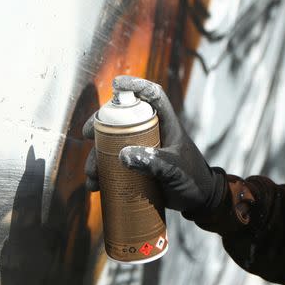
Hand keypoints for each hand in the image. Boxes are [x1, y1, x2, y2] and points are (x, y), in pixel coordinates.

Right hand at [83, 76, 226, 216]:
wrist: (198, 200)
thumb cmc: (193, 178)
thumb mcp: (175, 169)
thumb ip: (154, 162)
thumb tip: (123, 155)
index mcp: (166, 124)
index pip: (154, 96)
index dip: (137, 85)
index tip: (117, 84)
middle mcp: (152, 132)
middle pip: (122, 119)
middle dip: (101, 126)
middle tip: (85, 135)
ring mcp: (143, 149)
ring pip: (112, 144)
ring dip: (97, 156)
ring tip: (92, 176)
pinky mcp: (137, 166)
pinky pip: (113, 164)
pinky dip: (101, 173)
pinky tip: (95, 186)